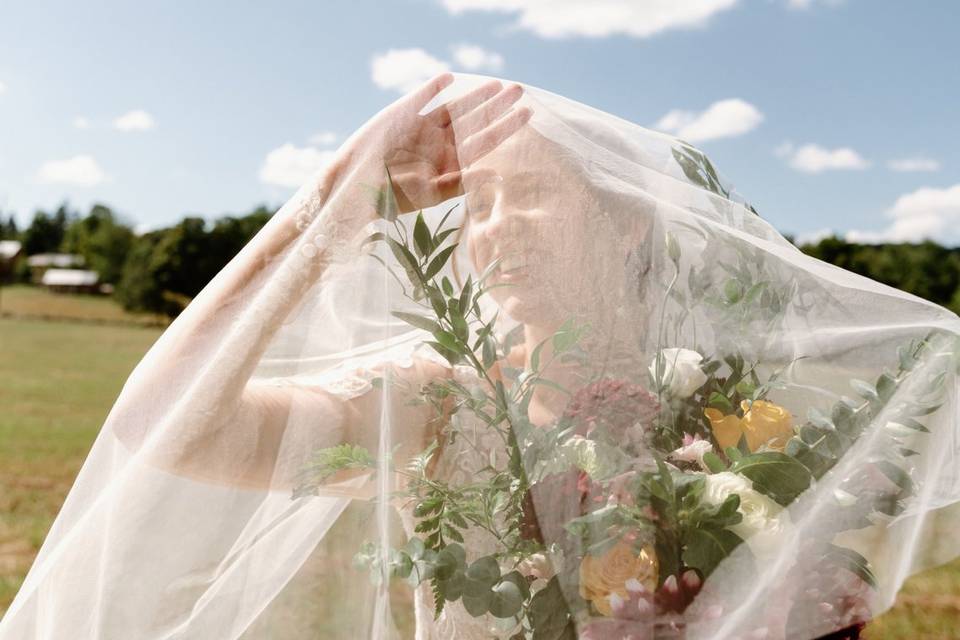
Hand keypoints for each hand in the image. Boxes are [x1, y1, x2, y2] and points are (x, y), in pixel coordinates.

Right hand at [354, 73, 532, 213]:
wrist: (358, 185)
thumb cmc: (393, 196)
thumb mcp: (431, 193)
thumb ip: (461, 182)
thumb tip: (495, 174)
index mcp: (450, 163)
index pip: (484, 141)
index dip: (505, 127)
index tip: (528, 114)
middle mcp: (440, 143)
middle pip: (475, 121)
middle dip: (497, 106)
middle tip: (520, 90)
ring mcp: (423, 127)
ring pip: (455, 107)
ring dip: (475, 95)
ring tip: (497, 84)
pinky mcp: (403, 114)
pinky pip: (422, 97)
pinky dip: (434, 87)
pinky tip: (450, 77)